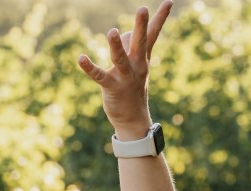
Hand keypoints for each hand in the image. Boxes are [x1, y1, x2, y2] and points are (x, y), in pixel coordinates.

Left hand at [78, 1, 171, 140]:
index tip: (169, 1)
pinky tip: (81, 58)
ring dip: (116, 46)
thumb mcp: (135, 66)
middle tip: (142, 9)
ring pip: (120, 58)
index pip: (153, 34)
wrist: (133, 119)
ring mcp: (125, 77)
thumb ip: (131, 47)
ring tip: (112, 32)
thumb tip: (125, 33)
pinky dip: (90, 67)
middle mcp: (137, 65)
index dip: (160, 18)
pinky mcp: (112, 87)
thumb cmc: (133, 88)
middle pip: (140, 42)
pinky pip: (100, 76)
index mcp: (143, 58)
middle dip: (141, 26)